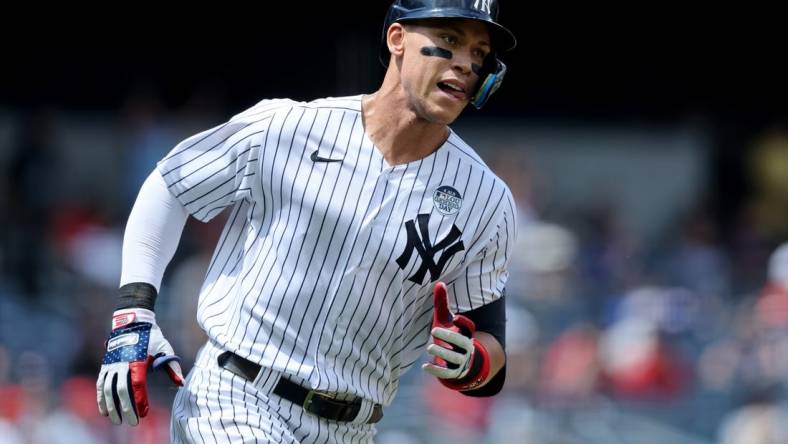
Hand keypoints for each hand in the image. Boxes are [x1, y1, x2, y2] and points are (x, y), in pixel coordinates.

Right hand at [96, 308, 183, 424]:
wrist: (133, 323)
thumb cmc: (152, 337)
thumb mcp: (165, 349)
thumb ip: (172, 367)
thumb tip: (181, 383)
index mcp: (137, 360)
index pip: (138, 384)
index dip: (140, 400)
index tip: (144, 413)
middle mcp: (122, 363)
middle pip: (121, 390)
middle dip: (126, 408)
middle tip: (133, 422)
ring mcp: (112, 364)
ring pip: (107, 389)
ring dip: (111, 406)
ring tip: (116, 420)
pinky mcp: (105, 365)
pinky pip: (101, 384)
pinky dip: (101, 398)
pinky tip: (104, 410)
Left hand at [422, 281, 489, 390]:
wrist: (459, 362)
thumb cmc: (449, 335)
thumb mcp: (445, 320)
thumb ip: (443, 303)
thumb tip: (439, 283)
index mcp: (465, 333)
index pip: (469, 328)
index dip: (464, 323)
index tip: (456, 317)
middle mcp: (465, 347)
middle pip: (461, 343)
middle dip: (450, 337)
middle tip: (434, 330)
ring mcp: (460, 361)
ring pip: (454, 358)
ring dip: (443, 353)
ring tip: (430, 347)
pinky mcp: (453, 373)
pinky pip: (447, 373)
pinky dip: (436, 371)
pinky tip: (425, 366)